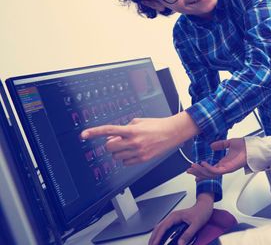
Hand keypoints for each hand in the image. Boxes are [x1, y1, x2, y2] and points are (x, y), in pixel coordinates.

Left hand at [80, 112, 198, 164]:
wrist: (172, 132)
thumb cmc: (156, 125)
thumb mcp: (138, 121)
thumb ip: (123, 129)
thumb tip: (111, 140)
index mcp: (132, 130)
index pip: (108, 130)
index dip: (94, 132)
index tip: (83, 135)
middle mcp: (134, 141)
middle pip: (109, 148)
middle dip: (110, 145)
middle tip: (116, 142)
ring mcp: (138, 152)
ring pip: (116, 157)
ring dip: (118, 152)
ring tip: (129, 146)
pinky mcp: (143, 159)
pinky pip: (125, 163)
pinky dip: (126, 158)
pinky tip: (134, 152)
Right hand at [149, 193, 213, 244]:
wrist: (205, 205)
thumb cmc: (201, 212)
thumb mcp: (196, 224)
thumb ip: (188, 234)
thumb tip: (180, 243)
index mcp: (175, 217)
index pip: (163, 228)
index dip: (157, 237)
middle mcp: (172, 217)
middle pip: (158, 228)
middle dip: (153, 238)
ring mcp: (173, 219)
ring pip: (160, 228)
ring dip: (155, 236)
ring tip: (153, 244)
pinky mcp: (175, 221)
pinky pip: (165, 228)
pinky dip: (160, 234)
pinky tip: (160, 240)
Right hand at [187, 138, 246, 180]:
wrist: (252, 147)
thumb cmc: (244, 146)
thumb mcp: (229, 143)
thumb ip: (220, 145)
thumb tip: (212, 146)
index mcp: (224, 163)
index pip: (210, 169)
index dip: (202, 170)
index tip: (194, 170)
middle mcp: (224, 167)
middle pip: (208, 173)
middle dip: (198, 172)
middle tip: (189, 170)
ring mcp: (226, 169)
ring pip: (210, 173)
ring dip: (200, 171)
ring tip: (193, 167)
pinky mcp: (228, 168)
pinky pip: (216, 170)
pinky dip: (208, 168)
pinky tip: (203, 163)